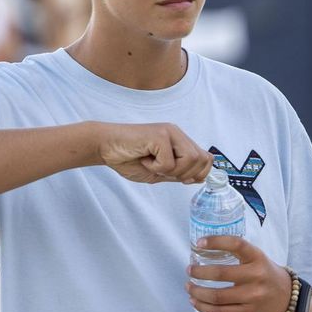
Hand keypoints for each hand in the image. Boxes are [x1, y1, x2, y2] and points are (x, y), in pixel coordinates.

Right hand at [96, 122, 213, 184]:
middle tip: (163, 172)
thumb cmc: (128, 159)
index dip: (199, 173)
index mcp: (180, 141)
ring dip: (172, 170)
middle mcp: (177, 134)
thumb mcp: (159, 172)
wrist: (104, 148)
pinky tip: (143, 159)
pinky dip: (156, 167)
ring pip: (190, 159)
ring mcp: (170, 132)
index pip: (206, 158)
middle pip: (202, 159)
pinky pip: (169, 161)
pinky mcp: (159, 135)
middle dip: (185, 174)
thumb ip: (178, 173)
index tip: (182, 180)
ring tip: (153, 165)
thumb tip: (199, 178)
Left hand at [187, 236, 292, 311]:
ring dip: (197, 291)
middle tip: (190, 270)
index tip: (199, 243)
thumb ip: (238, 255)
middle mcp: (257, 276)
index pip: (237, 244)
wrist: (286, 299)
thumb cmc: (265, 274)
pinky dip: (203, 307)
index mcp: (258, 258)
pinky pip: (219, 311)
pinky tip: (195, 301)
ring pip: (216, 296)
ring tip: (189, 287)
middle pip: (221, 273)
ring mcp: (253, 296)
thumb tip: (205, 250)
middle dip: (199, 272)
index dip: (216, 242)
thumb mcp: (258, 259)